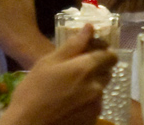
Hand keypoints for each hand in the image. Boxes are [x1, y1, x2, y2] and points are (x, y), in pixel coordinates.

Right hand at [0, 24, 117, 124]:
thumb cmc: (33, 90)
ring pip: (100, 87)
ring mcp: (96, 105)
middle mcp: (97, 86)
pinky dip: (86, 99)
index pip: (110, 55)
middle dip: (96, 66)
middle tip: (75, 68)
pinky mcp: (92, 119)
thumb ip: (73, 44)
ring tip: (68, 86)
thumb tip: (89, 28)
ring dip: (91, 83)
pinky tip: (68, 101)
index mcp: (86, 68)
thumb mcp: (48, 62)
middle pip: (107, 71)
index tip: (89, 49)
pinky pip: (94, 103)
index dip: (102, 50)